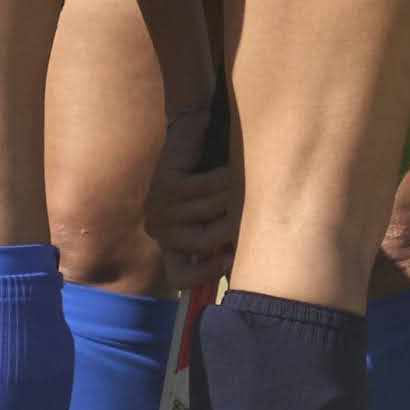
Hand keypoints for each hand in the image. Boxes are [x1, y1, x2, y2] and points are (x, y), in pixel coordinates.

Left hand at [144, 104, 239, 287]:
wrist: (195, 132)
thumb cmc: (214, 182)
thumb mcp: (220, 217)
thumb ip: (226, 241)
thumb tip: (242, 266)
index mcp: (172, 244)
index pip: (181, 276)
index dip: (207, 273)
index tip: (232, 261)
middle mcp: (160, 230)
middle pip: (205, 242)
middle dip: (232, 223)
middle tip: (248, 207)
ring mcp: (160, 207)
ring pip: (209, 212)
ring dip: (232, 196)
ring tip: (244, 185)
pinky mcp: (166, 183)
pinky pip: (205, 188)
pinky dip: (224, 179)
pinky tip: (232, 171)